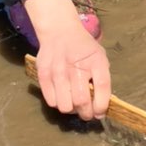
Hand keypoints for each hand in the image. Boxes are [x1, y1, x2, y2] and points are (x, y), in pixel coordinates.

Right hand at [24, 0, 110, 119]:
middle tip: (88, 114)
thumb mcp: (99, 57)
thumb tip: (100, 105)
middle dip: (87, 114)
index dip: (102, 105)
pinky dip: (59, 103)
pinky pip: (51, 102)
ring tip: (74, 104)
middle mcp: (76, 67)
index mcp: (95, 61)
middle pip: (81, 102)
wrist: (60, 31)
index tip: (100, 113)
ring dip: (72, 110)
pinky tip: (63, 96)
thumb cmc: (83, 48)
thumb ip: (101, 78)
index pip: (102, 87)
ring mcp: (58, 72)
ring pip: (65, 106)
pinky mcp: (43, 76)